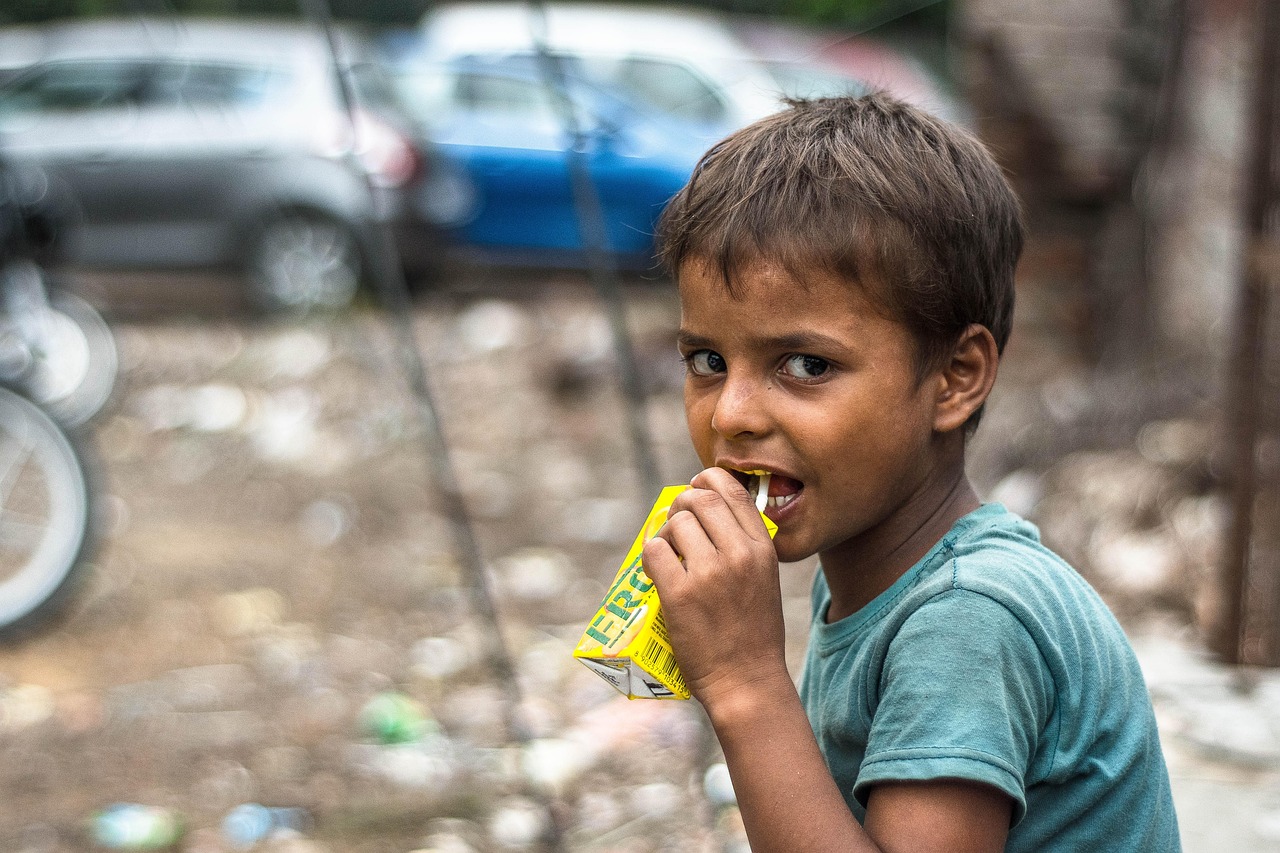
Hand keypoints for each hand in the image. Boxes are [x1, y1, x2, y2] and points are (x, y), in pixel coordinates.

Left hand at [641, 467, 787, 706]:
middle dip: (681, 503)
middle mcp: (738, 555)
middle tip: (674, 521)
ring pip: (675, 523)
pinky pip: (654, 551)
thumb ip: (743, 546)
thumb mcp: (764, 580)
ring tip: (667, 550)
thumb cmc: (753, 634)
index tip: (695, 489)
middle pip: (699, 499)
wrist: (747, 682)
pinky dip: (650, 554)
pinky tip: (656, 569)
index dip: (708, 481)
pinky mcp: (680, 594)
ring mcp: (709, 574)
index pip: (734, 491)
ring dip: (665, 532)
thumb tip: (706, 513)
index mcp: (762, 549)